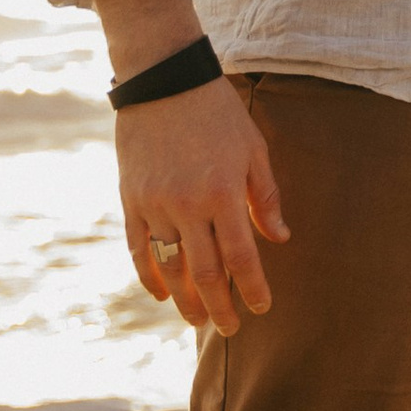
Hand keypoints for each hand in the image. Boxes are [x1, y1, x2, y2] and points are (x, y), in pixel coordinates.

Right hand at [91, 0, 289, 335]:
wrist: (163, 81)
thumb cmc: (217, 112)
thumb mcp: (253, 148)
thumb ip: (265, 196)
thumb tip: (279, 238)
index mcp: (223, 192)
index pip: (242, 256)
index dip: (252, 288)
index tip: (261, 308)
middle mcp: (188, 205)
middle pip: (206, 272)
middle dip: (220, 306)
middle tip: (231, 329)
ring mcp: (155, 205)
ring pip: (171, 267)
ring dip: (186, 299)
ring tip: (197, 319)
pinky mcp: (131, 201)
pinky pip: (139, 249)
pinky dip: (150, 275)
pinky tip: (162, 293)